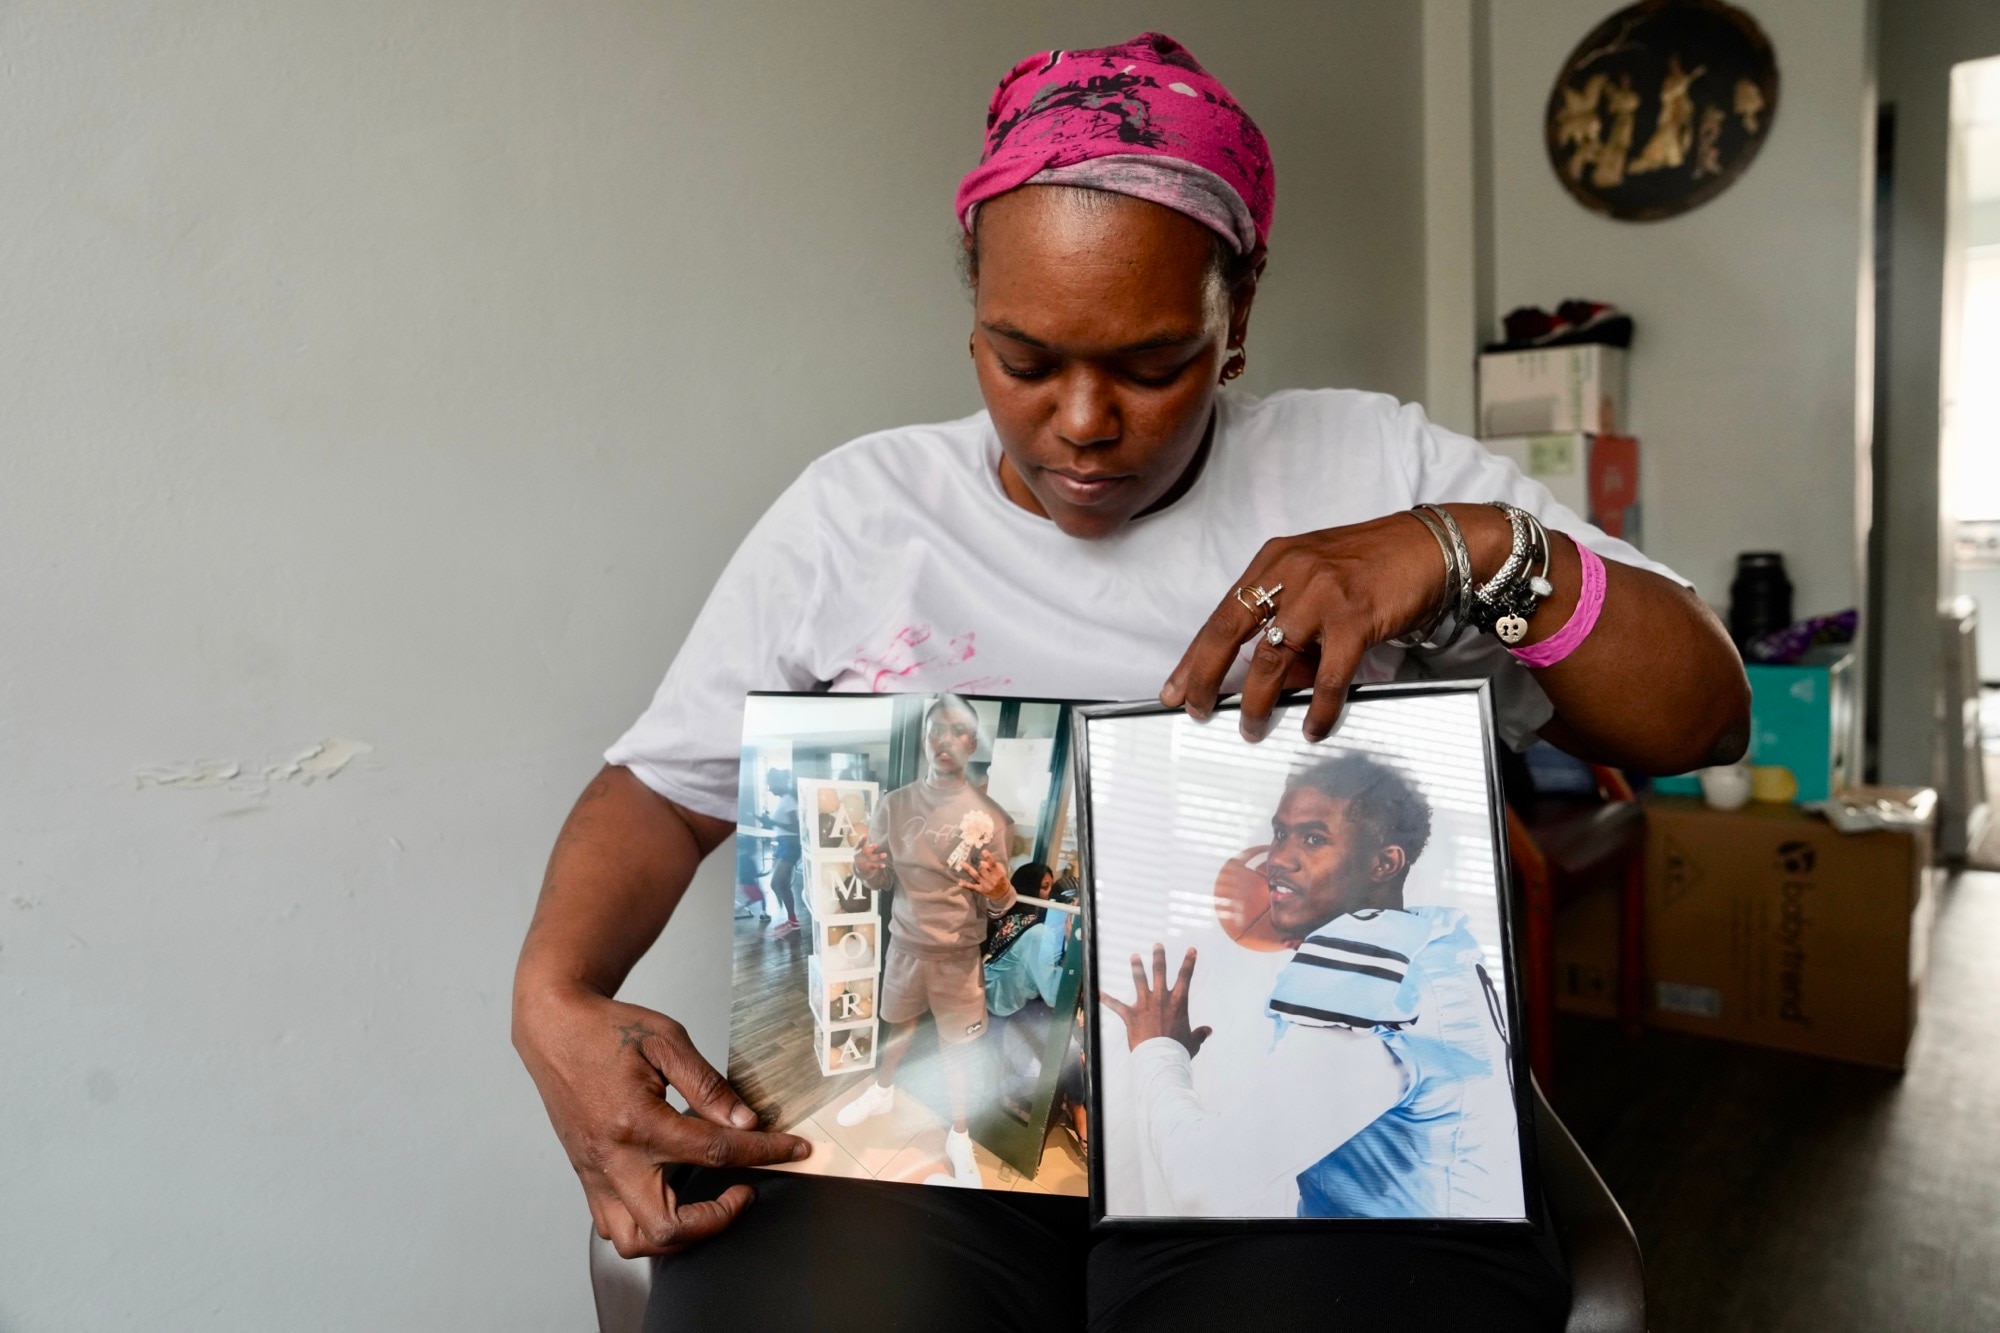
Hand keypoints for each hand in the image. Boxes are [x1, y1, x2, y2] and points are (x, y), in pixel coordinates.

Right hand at [513, 984, 810, 1258]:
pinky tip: (671, 1200)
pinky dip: (646, 1228)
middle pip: (669, 1226)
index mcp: (637, 1123)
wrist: (555, 1028)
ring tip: (709, 1207)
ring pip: (635, 1241)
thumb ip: (708, 1087)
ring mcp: (595, 1174)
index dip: (764, 1152)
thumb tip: (746, 1121)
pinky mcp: (586, 1176)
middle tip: (745, 1190)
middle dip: (718, 1219)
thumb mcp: (667, 1042)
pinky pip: (613, 1226)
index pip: (715, 1152)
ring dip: (679, 1236)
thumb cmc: (607, 1030)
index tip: (793, 1150)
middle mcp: (612, 1159)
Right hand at [855, 838, 889, 886]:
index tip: (865, 835)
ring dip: (878, 857)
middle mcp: (859, 856)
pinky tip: (884, 865)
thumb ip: (870, 847)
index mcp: (857, 849)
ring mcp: (862, 863)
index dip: (862, 839)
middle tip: (877, 845)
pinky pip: (874, 867)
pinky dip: (879, 866)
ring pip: (871, 859)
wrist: (859, 868)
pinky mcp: (867, 868)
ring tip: (885, 856)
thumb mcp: (864, 850)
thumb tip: (877, 845)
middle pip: (864, 852)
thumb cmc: (862, 855)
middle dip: (869, 848)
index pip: (860, 843)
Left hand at [957, 846, 1011, 901]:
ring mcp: (985, 886)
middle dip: (981, 866)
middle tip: (980, 864)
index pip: (993, 865)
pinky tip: (960, 883)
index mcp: (999, 875)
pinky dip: (966, 885)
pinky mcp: (980, 890)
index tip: (984, 851)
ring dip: (969, 869)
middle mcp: (992, 881)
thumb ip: (993, 866)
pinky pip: (972, 887)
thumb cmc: (1002, 880)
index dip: (989, 858)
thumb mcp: (1001, 872)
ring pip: (976, 876)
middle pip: (983, 870)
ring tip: (962, 863)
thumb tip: (981, 862)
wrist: (1003, 895)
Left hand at [1102, 944, 1211, 1056]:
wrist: (1161, 1058)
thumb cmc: (1178, 1050)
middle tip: (1157, 945)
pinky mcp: (1131, 1015)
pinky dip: (1106, 999)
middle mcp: (1161, 999)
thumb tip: (1207, 1031)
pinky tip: (1098, 992)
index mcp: (1178, 1002)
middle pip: (1160, 972)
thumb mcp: (1192, 1041)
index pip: (1186, 977)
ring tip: (1134, 956)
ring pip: (1140, 980)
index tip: (1191, 950)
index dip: (1189, 962)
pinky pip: (1116, 1005)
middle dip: (1159, 957)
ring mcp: (1145, 1005)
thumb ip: (1199, 1034)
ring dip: (1137, 967)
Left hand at [1159, 507, 1509, 742]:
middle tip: (1198, 712)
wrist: (1430, 546)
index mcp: (1273, 561)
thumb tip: (1269, 681)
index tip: (1177, 689)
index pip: (1221, 614)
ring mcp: (1321, 594)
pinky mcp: (1354, 617)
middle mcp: (1289, 573)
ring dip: (1259, 701)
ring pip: (1272, 658)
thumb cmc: (1370, 566)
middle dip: (1208, 677)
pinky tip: (1313, 728)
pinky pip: (1327, 675)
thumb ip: (1289, 623)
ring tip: (1253, 729)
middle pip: (1230, 631)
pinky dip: (1318, 707)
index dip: (1196, 656)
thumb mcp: (1317, 582)